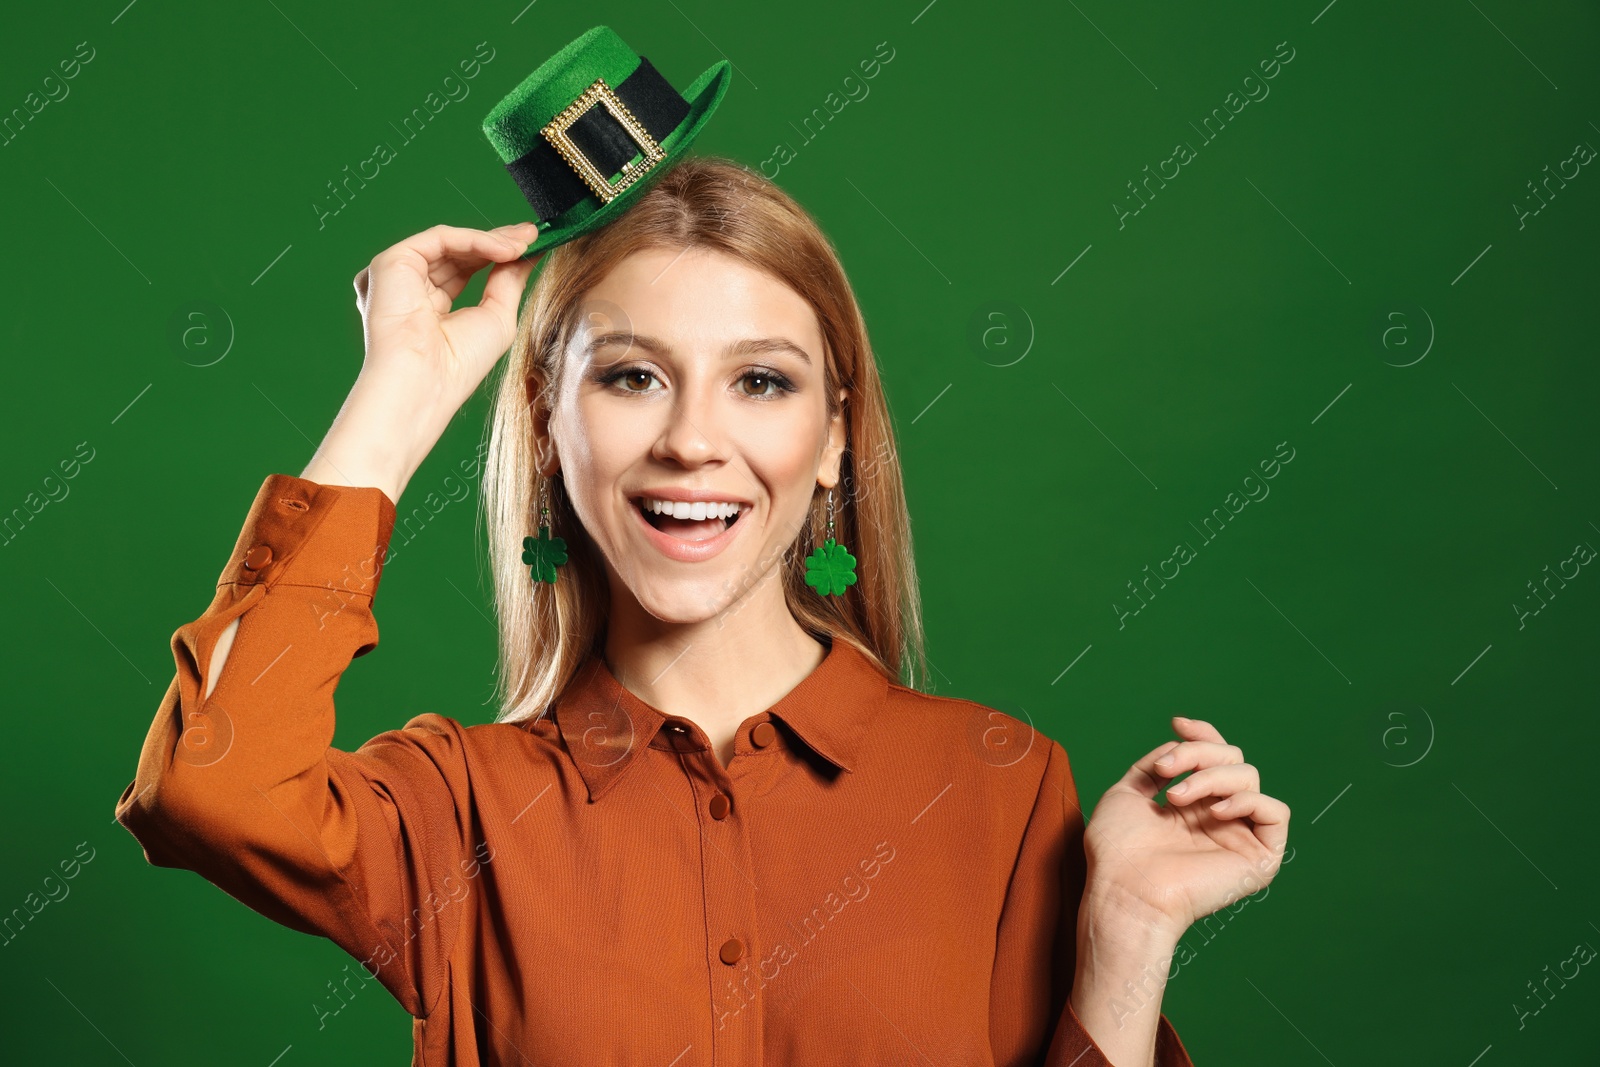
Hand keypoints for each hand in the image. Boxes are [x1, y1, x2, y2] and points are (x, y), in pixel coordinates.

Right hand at [352, 221, 541, 419]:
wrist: (426, 383)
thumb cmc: (459, 364)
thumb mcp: (497, 316)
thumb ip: (508, 281)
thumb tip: (527, 253)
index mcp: (428, 307)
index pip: (465, 269)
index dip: (497, 254)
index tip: (531, 243)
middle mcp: (408, 288)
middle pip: (458, 252)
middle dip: (499, 241)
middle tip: (532, 235)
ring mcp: (397, 275)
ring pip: (450, 242)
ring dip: (492, 240)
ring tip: (525, 243)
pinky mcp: (391, 262)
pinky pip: (440, 239)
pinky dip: (475, 240)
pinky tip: (505, 249)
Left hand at [1079, 716, 1290, 941]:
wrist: (1125, 891)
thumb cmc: (1118, 852)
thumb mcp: (1127, 793)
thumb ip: (1155, 766)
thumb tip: (1179, 742)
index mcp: (1191, 805)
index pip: (1215, 757)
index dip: (1202, 735)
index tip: (1177, 723)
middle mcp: (1217, 817)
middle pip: (1231, 758)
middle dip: (1197, 753)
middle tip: (1165, 771)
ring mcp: (1239, 836)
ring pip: (1248, 777)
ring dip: (1209, 777)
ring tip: (1176, 797)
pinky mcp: (1260, 858)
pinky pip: (1275, 811)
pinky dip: (1247, 801)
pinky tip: (1215, 812)